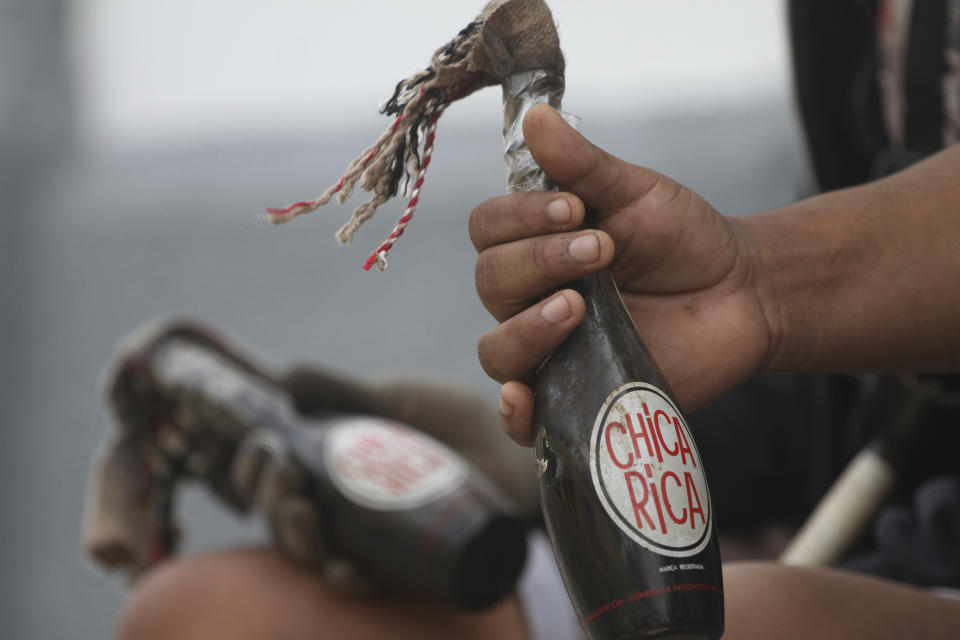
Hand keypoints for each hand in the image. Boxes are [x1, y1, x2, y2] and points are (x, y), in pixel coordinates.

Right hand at [471, 105, 773, 445]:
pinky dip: (514, 413)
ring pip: (497, 350)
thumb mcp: (638, 193)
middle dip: (539, 261)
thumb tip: (534, 115)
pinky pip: (523, 420)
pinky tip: (526, 397)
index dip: (519, 218)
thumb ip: (583, 164)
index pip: (487, 230)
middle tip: (603, 250)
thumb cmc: (686, 240)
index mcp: (537, 244)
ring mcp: (550, 351)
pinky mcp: (575, 399)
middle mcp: (531, 298)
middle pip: (489, 284)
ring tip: (578, 306)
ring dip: (527, 326)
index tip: (576, 207)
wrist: (745, 294)